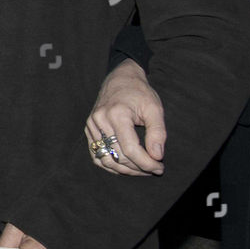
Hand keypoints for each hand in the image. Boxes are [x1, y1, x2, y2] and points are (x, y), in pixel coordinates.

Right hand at [86, 57, 165, 175]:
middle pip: (118, 156)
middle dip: (139, 168)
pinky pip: (96, 155)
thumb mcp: (154, 109)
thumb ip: (158, 133)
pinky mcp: (89, 129)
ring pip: (106, 159)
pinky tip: (125, 166)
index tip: (160, 167)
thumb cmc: (139, 93)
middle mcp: (100, 120)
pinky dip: (110, 164)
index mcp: (117, 114)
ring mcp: (91, 125)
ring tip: (142, 169)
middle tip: (155, 169)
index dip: (147, 163)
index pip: (130, 149)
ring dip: (125, 170)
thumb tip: (157, 156)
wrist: (120, 78)